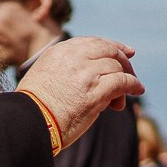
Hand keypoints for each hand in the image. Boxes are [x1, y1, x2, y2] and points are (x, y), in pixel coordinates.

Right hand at [17, 37, 144, 148]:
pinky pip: (123, 82)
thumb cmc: (34, 108)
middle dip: (123, 60)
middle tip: (131, 72)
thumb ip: (65, 69)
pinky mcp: (96, 92)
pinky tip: (137, 90)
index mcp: (59, 52)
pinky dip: (133, 85)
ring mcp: (86, 73)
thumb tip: (91, 77)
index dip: (111, 46)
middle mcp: (73, 58)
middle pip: (108, 50)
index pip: (91, 42)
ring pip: (117, 66)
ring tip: (127, 94)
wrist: (29, 123)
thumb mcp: (44, 76)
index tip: (125, 52)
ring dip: (126, 78)